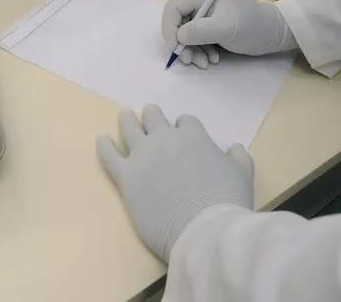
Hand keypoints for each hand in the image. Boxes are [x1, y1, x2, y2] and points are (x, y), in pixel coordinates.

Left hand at [96, 104, 253, 261]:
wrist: (203, 229)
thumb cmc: (226, 202)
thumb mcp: (243, 174)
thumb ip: (238, 157)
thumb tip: (235, 148)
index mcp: (193, 136)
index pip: (185, 121)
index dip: (183, 126)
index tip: (182, 132)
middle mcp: (165, 139)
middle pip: (153, 117)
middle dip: (152, 116)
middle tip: (148, 115)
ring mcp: (143, 156)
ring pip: (129, 127)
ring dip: (127, 120)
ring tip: (124, 117)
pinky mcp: (126, 176)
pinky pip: (109, 155)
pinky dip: (104, 146)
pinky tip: (102, 140)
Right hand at [162, 0, 297, 68]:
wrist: (277, 33)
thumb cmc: (253, 26)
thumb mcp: (227, 28)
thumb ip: (200, 31)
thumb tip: (179, 36)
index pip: (173, 9)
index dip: (170, 29)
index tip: (176, 49)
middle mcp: (201, 1)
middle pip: (177, 23)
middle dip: (182, 44)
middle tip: (189, 60)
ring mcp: (206, 14)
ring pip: (185, 34)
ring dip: (191, 51)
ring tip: (205, 63)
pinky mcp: (211, 26)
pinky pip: (196, 40)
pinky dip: (200, 51)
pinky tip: (212, 59)